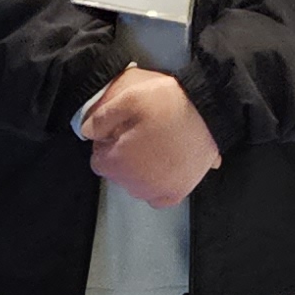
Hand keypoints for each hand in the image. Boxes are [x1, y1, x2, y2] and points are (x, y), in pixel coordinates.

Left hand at [80, 69, 222, 208]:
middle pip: (118, 173)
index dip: (108, 142)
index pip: (99, 159)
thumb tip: (86, 132)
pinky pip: (157, 197)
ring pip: (136, 184)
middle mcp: (135, 184)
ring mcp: (158, 192)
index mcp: (119, 162)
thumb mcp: (129, 97)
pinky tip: (164, 165)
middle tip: (140, 133)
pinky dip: (157, 184)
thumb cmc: (170, 103)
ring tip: (156, 144)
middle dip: (123, 156)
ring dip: (140, 169)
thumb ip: (101, 117)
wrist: (209, 111)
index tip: (121, 130)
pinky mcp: (177, 193)